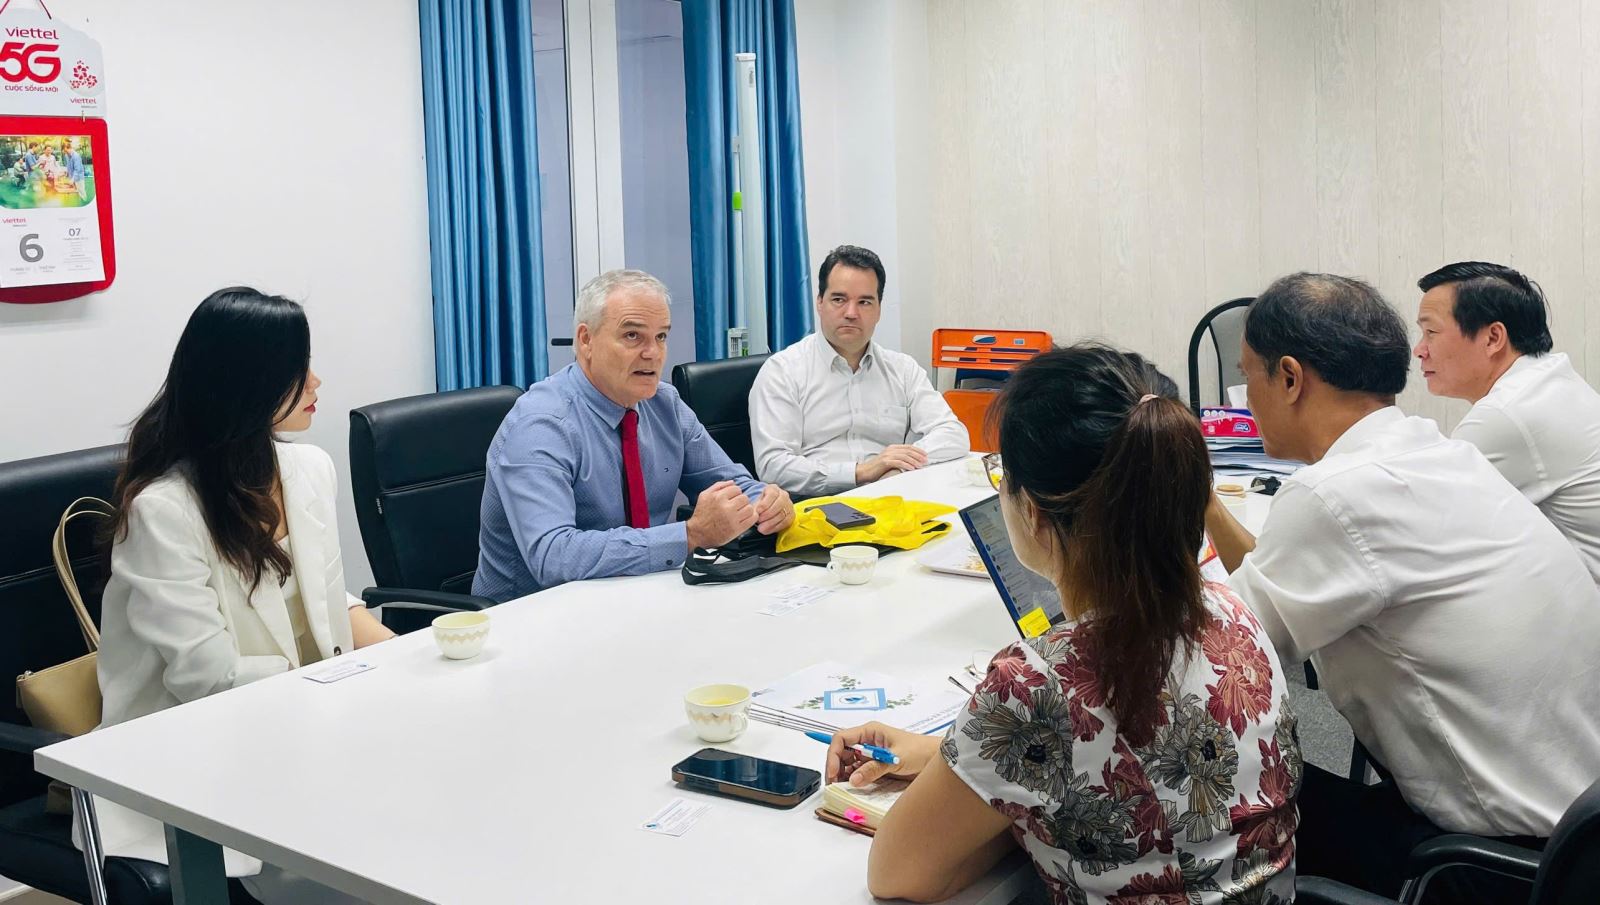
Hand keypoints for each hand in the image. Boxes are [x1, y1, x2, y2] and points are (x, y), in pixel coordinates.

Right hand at [686, 480, 756, 548]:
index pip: (737, 489)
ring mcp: (732, 519)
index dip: (735, 493)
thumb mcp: (705, 495)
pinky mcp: (736, 529)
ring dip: (747, 509)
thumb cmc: (702, 514)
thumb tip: (733, 482)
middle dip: (741, 501)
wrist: (698, 533)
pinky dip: (752, 517)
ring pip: (750, 508)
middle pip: (744, 498)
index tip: (732, 499)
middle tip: (736, 506)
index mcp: (718, 497)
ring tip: (741, 512)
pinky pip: (752, 519)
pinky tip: (745, 518)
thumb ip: (718, 486)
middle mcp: (726, 507)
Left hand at [753, 483, 793, 534]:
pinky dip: (775, 527)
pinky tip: (767, 530)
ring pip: (782, 514)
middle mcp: (784, 495)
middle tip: (759, 521)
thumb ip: (755, 507)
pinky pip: (785, 522)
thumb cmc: (761, 504)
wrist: (768, 507)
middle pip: (779, 504)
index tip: (758, 511)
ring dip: (770, 523)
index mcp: (774, 489)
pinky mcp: (791, 515)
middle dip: (768, 514)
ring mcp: (789, 505)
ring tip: (761, 528)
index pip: (772, 494)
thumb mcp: (757, 501)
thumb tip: (754, 514)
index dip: (765, 503)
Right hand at [826, 721, 943, 786]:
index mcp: (869, 732)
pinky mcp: (876, 766)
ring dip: (843, 775)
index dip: (833, 755)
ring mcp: (870, 754)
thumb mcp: (895, 759)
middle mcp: (867, 741)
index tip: (834, 773)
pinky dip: (853, 779)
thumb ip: (874, 768)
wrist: (936, 759)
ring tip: (843, 787)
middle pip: (841, 752)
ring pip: (848, 763)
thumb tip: (853, 779)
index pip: (841, 739)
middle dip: (836, 767)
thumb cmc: (919, 751)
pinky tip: (854, 787)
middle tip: (835, 785)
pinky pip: (858, 772)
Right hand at [855, 445, 928, 483]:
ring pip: (905, 456)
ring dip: (914, 461)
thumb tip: (911, 462)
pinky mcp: (885, 462)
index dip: (918, 450)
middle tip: (925, 461)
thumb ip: (899, 459)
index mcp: (892, 448)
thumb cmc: (877, 468)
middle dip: (918, 455)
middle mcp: (891, 449)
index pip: (908, 447)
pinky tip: (912, 468)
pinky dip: (907, 465)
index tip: (925, 455)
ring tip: (920, 465)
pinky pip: (899, 462)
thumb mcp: (889, 460)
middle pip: (908, 451)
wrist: (865, 471)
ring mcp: (888, 455)